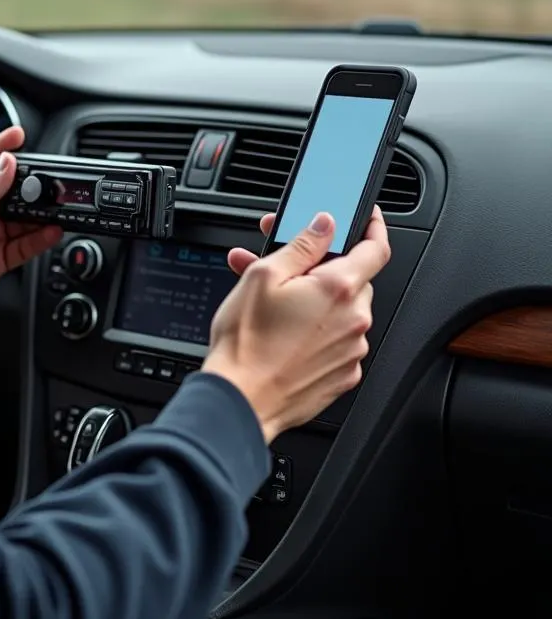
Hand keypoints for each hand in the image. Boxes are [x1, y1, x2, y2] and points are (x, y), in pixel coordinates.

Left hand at [0, 127, 61, 326]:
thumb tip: (9, 164)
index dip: (4, 145)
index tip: (21, 135)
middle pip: (11, 189)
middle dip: (30, 185)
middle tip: (45, 182)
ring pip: (22, 218)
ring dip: (38, 213)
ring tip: (54, 207)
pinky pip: (24, 244)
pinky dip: (39, 238)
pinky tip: (51, 230)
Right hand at [203, 206, 389, 443]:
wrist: (242, 399)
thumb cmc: (247, 344)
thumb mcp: (263, 278)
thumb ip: (302, 245)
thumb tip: (324, 225)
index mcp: (338, 289)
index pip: (376, 248)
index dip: (372, 228)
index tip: (366, 219)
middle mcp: (354, 319)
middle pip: (353, 280)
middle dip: (323, 270)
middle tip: (287, 268)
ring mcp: (352, 350)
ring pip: (343, 311)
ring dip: (317, 302)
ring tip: (275, 305)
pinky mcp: (343, 374)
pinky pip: (339, 342)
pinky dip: (319, 333)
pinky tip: (286, 334)